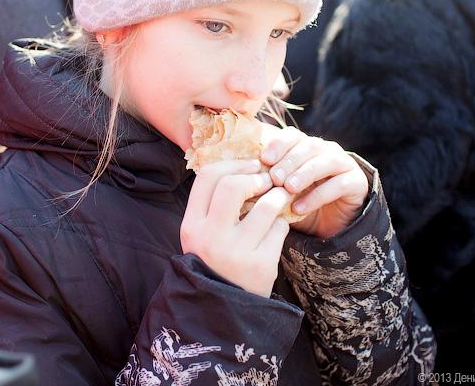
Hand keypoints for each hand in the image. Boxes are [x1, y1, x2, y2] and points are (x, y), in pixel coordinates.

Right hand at [180, 159, 290, 296]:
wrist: (224, 310)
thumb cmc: (215, 262)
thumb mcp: (202, 234)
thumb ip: (215, 204)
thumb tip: (245, 165)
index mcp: (192, 225)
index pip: (207, 176)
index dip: (234, 164)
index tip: (251, 166)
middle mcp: (210, 236)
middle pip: (233, 185)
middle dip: (256, 177)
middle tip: (267, 181)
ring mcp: (236, 252)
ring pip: (265, 205)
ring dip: (277, 197)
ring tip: (279, 199)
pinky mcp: (260, 265)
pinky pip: (280, 229)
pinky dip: (282, 224)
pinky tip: (276, 230)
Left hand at [260, 127, 368, 238]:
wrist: (329, 224)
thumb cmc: (299, 202)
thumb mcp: (282, 190)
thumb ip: (268, 180)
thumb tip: (243, 177)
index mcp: (306, 146)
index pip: (293, 135)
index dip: (279, 144)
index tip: (264, 159)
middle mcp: (326, 150)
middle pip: (309, 145)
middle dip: (290, 160)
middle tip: (275, 177)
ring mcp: (343, 164)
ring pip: (326, 161)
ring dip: (305, 173)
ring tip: (289, 188)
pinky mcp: (356, 182)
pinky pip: (338, 184)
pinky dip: (318, 195)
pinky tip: (300, 207)